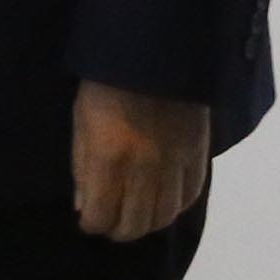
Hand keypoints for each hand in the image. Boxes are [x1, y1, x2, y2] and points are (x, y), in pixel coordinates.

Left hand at [72, 81, 211, 243]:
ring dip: (147, 223)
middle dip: (118, 229)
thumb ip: (81, 168)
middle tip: (112, 220)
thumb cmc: (106, 83)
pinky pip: (190, 196)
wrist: (155, 50)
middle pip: (134, 225)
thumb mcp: (81, 121)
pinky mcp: (198, 154)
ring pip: (163, 217)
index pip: (101, 217)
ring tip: (137, 214)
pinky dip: (175, 206)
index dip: (92, 224)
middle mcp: (143, 169)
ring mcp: (174, 163)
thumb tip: (84, 206)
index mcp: (108, 159)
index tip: (89, 217)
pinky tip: (163, 200)